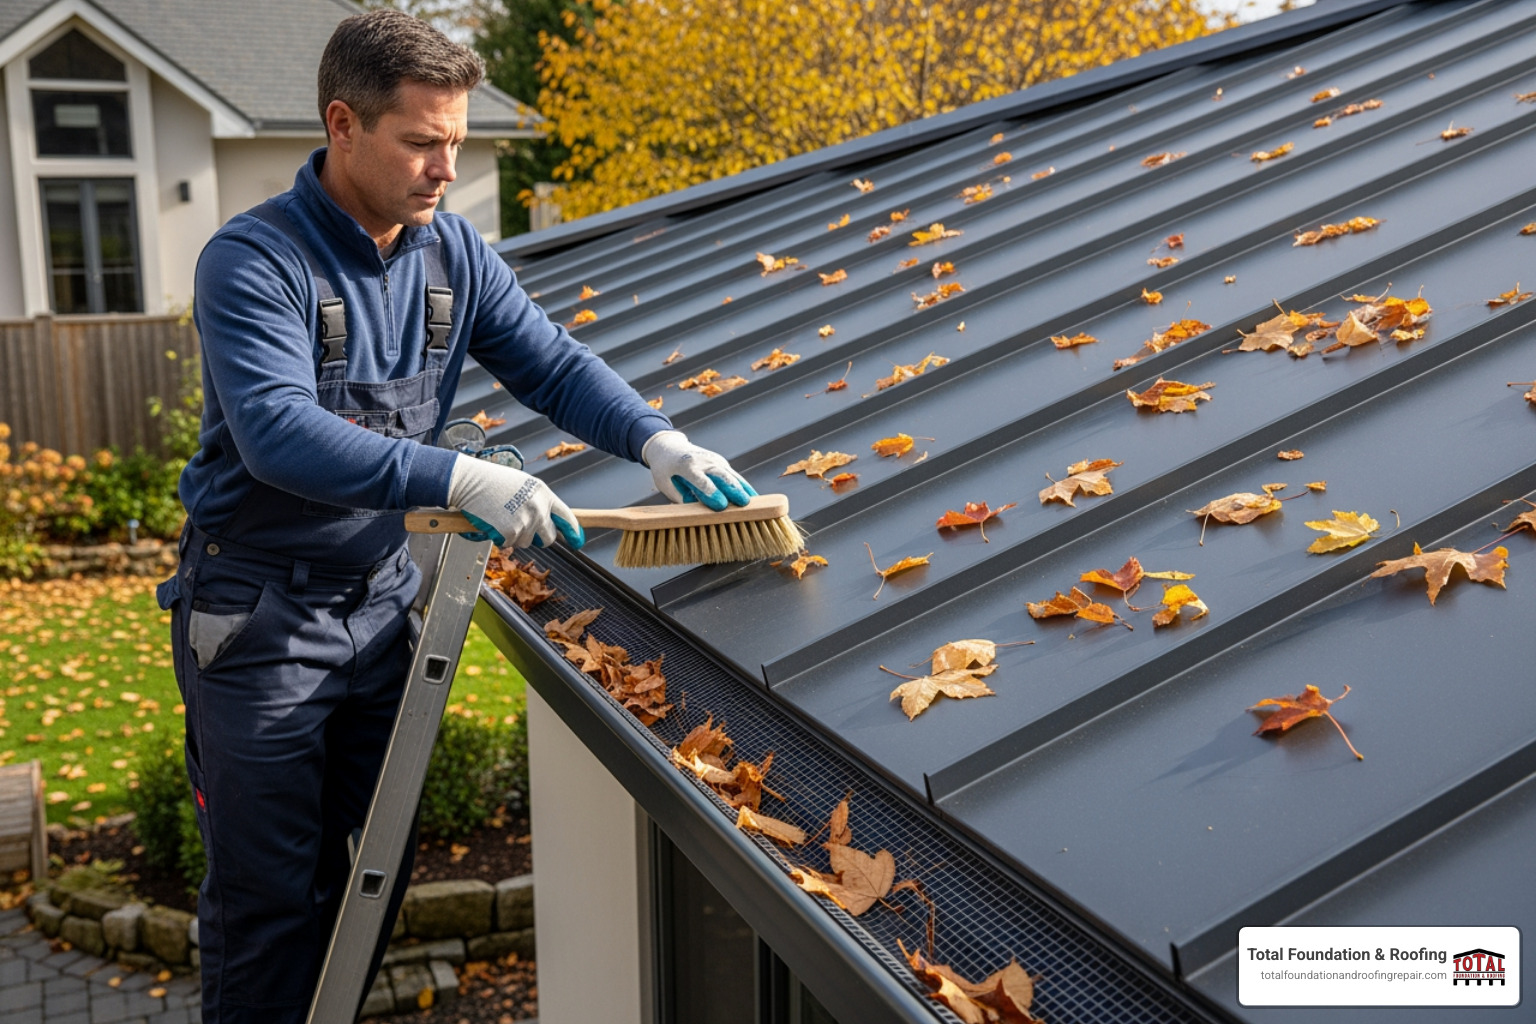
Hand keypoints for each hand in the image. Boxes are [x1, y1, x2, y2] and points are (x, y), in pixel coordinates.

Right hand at [446, 454, 584, 549]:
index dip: (572, 531)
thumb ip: (536, 500)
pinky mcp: (510, 532)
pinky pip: (508, 543)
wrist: (468, 481)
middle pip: (548, 537)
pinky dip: (498, 537)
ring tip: (500, 516)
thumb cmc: (490, 481)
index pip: (566, 516)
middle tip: (520, 527)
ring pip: (526, 542)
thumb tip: (545, 518)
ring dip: (513, 535)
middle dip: (537, 537)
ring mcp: (526, 521)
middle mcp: (539, 508)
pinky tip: (491, 521)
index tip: (578, 541)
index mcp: (544, 494)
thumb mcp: (522, 485)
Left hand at [641, 430, 756, 510]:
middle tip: (744, 504)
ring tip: (757, 503)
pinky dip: (745, 487)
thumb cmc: (665, 469)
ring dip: (744, 489)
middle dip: (733, 490)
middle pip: (721, 476)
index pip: (701, 480)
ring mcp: (714, 460)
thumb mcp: (665, 484)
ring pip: (732, 475)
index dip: (711, 493)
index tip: (721, 506)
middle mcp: (703, 460)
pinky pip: (735, 476)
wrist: (669, 446)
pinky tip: (754, 498)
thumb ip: (681, 498)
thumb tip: (697, 515)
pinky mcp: (722, 463)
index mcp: (685, 465)